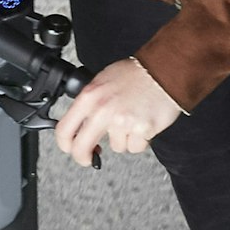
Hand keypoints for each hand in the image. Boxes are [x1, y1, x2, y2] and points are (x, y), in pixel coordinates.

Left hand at [52, 58, 182, 165]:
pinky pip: (135, 146)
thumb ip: (90, 103)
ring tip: (132, 120)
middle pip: (82, 147)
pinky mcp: (141, 130)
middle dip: (83, 157)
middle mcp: (103, 110)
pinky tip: (143, 124)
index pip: (64, 129)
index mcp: (90, 97)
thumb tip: (81, 124)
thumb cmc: (136, 74)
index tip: (70, 148)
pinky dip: (140, 139)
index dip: (65, 144)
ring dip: (124, 139)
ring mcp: (123, 121)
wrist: (164, 71)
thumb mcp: (102, 81)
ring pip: (116, 147)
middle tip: (89, 158)